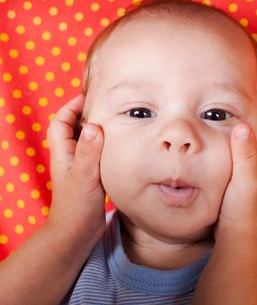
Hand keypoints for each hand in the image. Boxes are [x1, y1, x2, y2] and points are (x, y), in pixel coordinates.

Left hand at [47, 94, 105, 241]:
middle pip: (74, 128)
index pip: (61, 123)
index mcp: (64, 154)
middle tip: (107, 106)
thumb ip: (89, 152)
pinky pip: (97, 153)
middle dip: (86, 114)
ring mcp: (81, 166)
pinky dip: (106, 145)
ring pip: (87, 140)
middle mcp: (71, 157)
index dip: (71, 107)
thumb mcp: (84, 177)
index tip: (87, 97)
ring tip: (116, 121)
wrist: (77, 234)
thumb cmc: (76, 207)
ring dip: (98, 129)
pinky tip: (119, 145)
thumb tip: (95, 125)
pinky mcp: (91, 174)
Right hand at [216, 99, 256, 238]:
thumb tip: (244, 126)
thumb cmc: (245, 209)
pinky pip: (242, 157)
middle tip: (242, 107)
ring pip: (254, 147)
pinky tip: (222, 147)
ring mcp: (255, 175)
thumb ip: (246, 153)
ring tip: (230, 122)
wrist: (238, 236)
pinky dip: (236, 147)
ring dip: (247, 134)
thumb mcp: (247, 179)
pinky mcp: (243, 182)